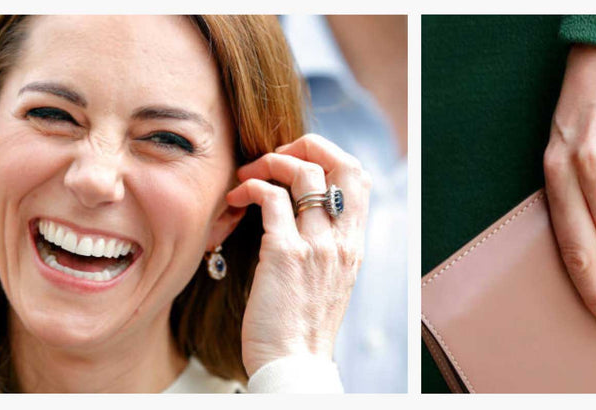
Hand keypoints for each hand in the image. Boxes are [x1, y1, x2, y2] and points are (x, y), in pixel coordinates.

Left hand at [226, 133, 371, 375]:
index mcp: (353, 245)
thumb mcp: (328, 281)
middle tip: (275, 156)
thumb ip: (324, 247)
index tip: (297, 163)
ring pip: (303, 172)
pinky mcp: (284, 253)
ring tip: (247, 176)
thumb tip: (302, 216)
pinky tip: (236, 199)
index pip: (359, 177)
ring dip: (270, 162)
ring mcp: (316, 245)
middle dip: (307, 145)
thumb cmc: (301, 328)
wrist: (293, 365)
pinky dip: (251, 187)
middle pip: (342, 162)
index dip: (329, 156)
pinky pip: (271, 198)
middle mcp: (341, 239)